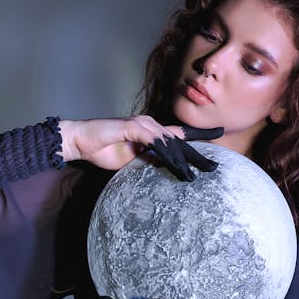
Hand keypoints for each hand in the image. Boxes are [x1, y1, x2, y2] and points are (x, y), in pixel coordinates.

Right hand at [59, 116, 223, 178]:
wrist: (80, 142)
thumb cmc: (102, 150)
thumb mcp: (131, 160)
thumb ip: (148, 160)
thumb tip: (167, 166)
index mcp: (151, 132)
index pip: (179, 133)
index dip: (199, 134)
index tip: (219, 135)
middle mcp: (150, 125)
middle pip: (180, 139)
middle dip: (199, 154)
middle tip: (215, 167)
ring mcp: (142, 125)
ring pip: (170, 142)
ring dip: (184, 159)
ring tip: (196, 174)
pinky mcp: (132, 127)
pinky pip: (154, 142)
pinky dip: (166, 153)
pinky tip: (175, 164)